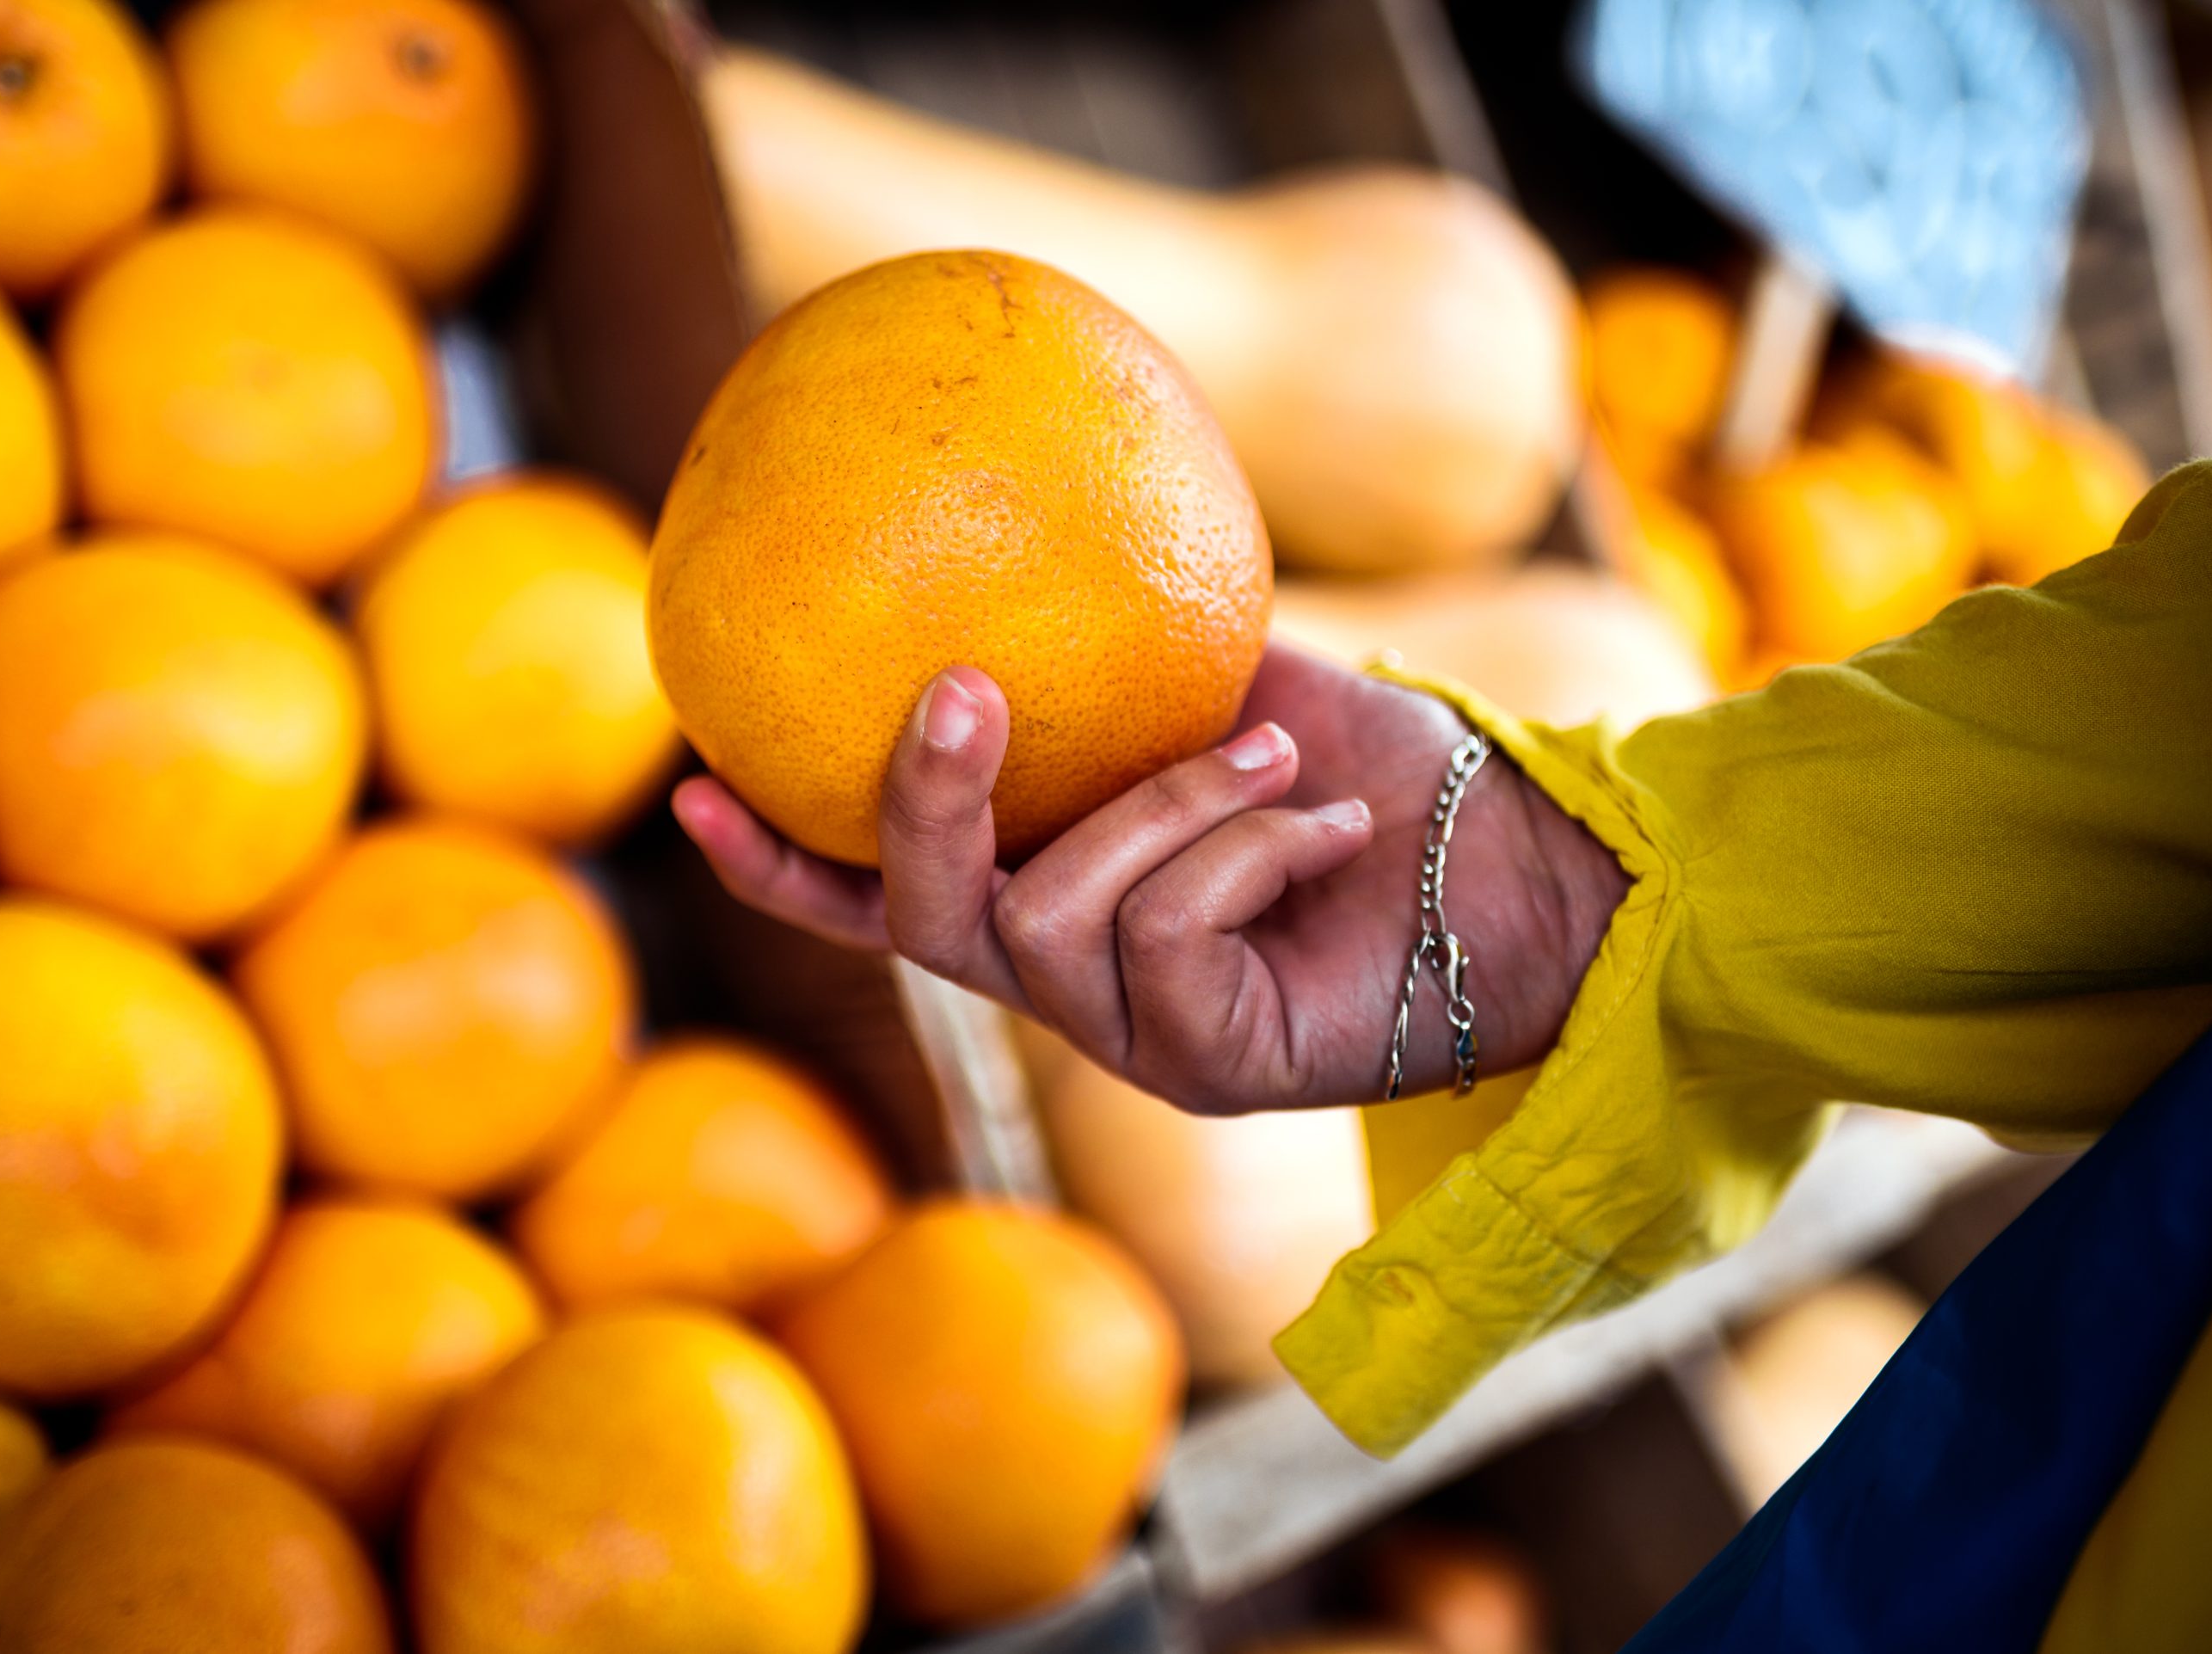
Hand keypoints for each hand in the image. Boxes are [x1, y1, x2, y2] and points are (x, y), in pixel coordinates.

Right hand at [672, 642, 1626, 1113]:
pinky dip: (1247, 845)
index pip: (876, 894)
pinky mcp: (1210, 1066)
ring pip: (1053, 917)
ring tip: (1272, 749)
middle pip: (917, 920)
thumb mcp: (1229, 678)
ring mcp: (1132, 1035)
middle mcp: (1066, 979)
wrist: (1522, 869)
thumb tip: (1036, 509)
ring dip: (1166, 805)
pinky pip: (1167, 935)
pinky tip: (1328, 822)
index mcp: (1047, 892)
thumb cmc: (1379, 771)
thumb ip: (1128, 643)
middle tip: (957, 688)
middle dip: (922, 800)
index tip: (690, 787)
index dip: (778, 859)